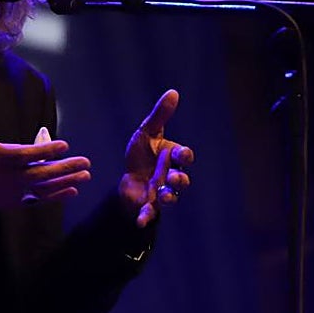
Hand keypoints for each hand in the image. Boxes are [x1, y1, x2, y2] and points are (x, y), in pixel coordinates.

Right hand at [0, 88, 90, 213]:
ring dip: (66, 182)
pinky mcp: (11, 201)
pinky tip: (70, 191)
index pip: (29, 154)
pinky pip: (38, 199)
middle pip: (43, 173)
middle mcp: (8, 176)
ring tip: (85, 176)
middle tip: (86, 162)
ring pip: (44, 187)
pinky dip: (55, 196)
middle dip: (66, 167)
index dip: (48, 150)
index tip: (65, 145)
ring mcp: (11, 191)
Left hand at [119, 89, 193, 227]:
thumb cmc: (142, 154)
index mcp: (172, 158)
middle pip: (182, 180)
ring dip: (170, 197)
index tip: (181, 153)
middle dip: (180, 179)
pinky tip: (140, 221)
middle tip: (174, 177)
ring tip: (164, 196)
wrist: (128, 177)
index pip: (185, 156)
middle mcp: (170, 176)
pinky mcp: (148, 205)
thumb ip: (160, 116)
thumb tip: (173, 92)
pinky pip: (150, 213)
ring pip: (171, 197)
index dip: (185, 155)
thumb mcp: (147, 132)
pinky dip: (146, 217)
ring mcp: (161, 192)